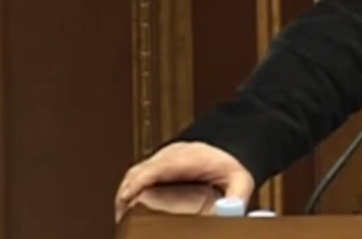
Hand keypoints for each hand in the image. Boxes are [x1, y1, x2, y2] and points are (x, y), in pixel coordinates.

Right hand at [115, 141, 253, 221]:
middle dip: (126, 193)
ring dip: (126, 192)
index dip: (140, 182)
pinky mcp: (158, 164)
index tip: (128, 198)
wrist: (230, 143)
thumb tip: (231, 212)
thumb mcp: (240, 180)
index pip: (157, 167)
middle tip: (122, 218)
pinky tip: (129, 207)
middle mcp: (172, 155)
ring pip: (135, 172)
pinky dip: (130, 189)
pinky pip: (138, 174)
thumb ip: (236, 198)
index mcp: (188, 158)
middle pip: (139, 171)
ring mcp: (163, 158)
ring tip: (123, 217)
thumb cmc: (231, 164)